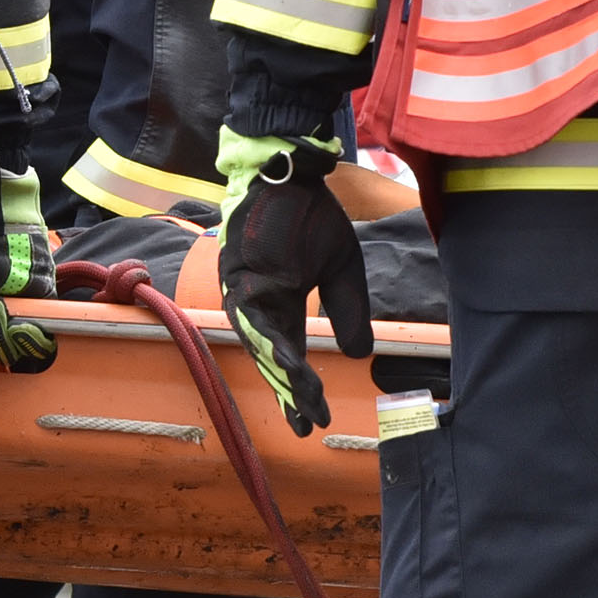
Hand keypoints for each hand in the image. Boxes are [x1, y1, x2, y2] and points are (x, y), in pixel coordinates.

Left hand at [221, 138, 370, 435]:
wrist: (291, 172)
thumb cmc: (312, 216)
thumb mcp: (343, 268)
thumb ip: (348, 310)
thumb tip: (360, 355)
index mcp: (282, 303)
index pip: (290, 355)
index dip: (301, 388)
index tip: (315, 419)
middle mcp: (258, 302)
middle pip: (272, 357)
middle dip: (290, 392)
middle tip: (305, 425)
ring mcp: (245, 289)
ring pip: (260, 342)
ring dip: (282, 373)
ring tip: (302, 401)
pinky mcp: (237, 273)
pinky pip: (253, 314)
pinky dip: (270, 340)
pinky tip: (289, 363)